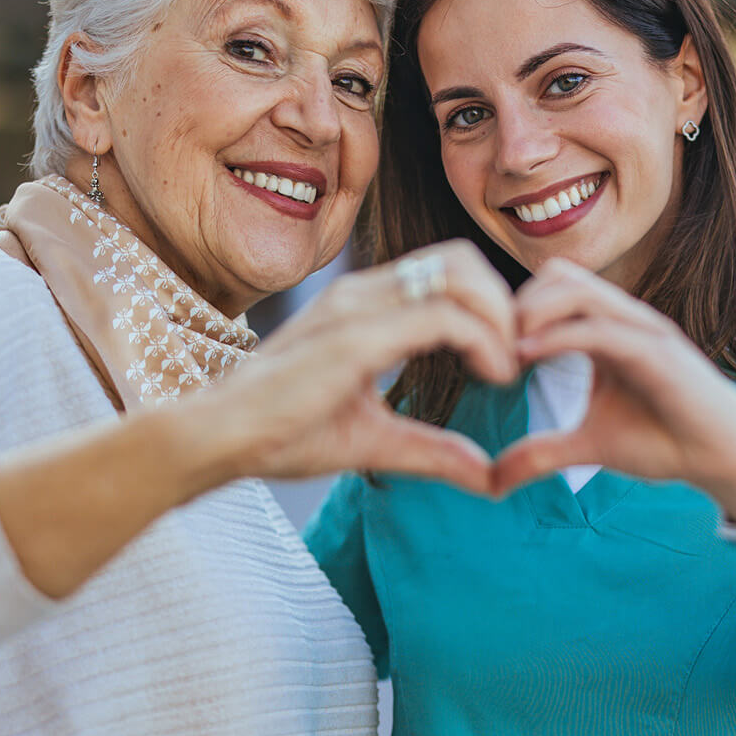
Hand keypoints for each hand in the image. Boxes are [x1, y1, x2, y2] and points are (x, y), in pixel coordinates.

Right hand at [189, 241, 517, 494]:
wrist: (220, 438)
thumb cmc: (282, 433)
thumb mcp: (374, 439)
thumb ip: (432, 450)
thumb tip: (489, 476)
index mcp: (364, 306)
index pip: (446, 272)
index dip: (490, 306)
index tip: (505, 360)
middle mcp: (362, 293)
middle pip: (460, 259)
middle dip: (503, 302)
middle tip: (515, 357)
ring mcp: (358, 307)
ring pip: (458, 275)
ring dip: (500, 317)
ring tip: (506, 368)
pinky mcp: (355, 336)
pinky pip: (441, 316)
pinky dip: (482, 340)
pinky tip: (493, 376)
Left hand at [493, 258, 735, 518]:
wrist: (724, 459)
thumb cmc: (663, 442)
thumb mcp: (588, 446)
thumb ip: (541, 453)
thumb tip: (493, 481)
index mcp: (605, 329)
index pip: (551, 288)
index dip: (511, 310)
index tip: (483, 348)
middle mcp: (623, 319)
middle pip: (557, 275)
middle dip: (514, 303)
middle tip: (488, 347)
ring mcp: (642, 330)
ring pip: (576, 289)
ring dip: (530, 312)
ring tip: (504, 351)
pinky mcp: (658, 352)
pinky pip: (599, 328)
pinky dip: (557, 337)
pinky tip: (525, 358)